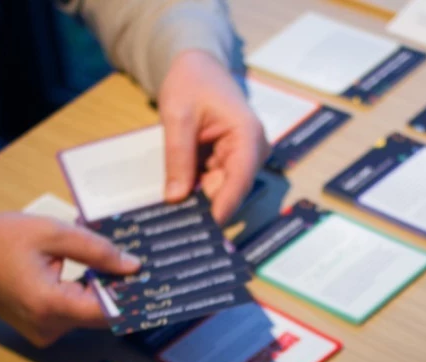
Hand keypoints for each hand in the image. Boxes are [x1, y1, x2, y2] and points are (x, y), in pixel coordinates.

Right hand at [0, 214, 139, 346]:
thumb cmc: (1, 239)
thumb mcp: (52, 233)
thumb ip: (96, 250)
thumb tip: (132, 266)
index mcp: (50, 304)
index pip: (108, 311)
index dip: (133, 296)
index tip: (151, 280)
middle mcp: (50, 327)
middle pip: (101, 315)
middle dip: (121, 291)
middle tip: (137, 266)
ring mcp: (45, 333)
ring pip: (89, 315)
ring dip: (103, 293)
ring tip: (116, 265)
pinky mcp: (42, 331)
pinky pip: (74, 315)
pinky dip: (85, 297)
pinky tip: (92, 275)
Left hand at [159, 50, 268, 223]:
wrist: (196, 67)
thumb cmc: (191, 81)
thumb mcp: (177, 116)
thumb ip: (178, 156)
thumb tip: (175, 197)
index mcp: (248, 135)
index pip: (240, 180)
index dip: (223, 207)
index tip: (207, 230)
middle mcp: (252, 151)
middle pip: (230, 190)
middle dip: (204, 206)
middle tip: (176, 226)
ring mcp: (243, 159)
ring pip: (220, 191)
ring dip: (197, 200)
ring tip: (172, 213)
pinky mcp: (231, 164)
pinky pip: (213, 185)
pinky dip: (195, 190)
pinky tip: (177, 196)